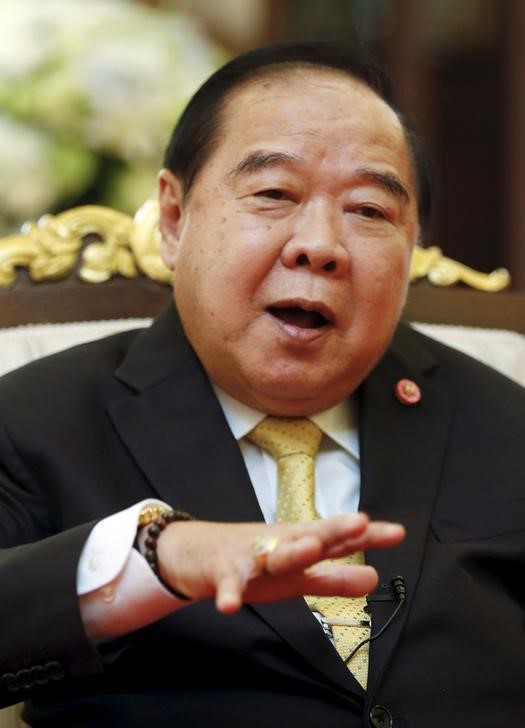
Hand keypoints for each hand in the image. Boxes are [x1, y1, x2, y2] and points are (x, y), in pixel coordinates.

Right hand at [156, 513, 404, 613]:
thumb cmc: (252, 562)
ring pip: (274, 552)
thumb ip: (333, 579)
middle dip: (334, 529)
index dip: (367, 536)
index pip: (338, 539)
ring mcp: (251, 555)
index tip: (396, 532)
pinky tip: (231, 605)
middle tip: (359, 522)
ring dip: (292, 550)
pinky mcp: (221, 569)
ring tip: (311, 549)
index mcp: (299, 544)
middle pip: (310, 535)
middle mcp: (279, 543)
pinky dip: (229, 593)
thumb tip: (373, 577)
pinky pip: (228, 582)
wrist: (195, 552)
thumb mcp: (297, 576)